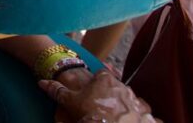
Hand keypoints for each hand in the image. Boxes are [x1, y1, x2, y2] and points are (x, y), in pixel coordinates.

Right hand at [41, 70, 159, 122]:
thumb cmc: (91, 115)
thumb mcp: (70, 102)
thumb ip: (57, 91)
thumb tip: (41, 82)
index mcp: (107, 81)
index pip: (103, 74)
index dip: (97, 81)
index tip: (93, 90)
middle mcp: (125, 88)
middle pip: (119, 88)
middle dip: (113, 95)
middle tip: (105, 107)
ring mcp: (139, 103)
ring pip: (134, 102)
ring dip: (129, 108)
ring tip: (121, 118)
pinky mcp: (149, 118)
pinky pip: (151, 118)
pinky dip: (145, 121)